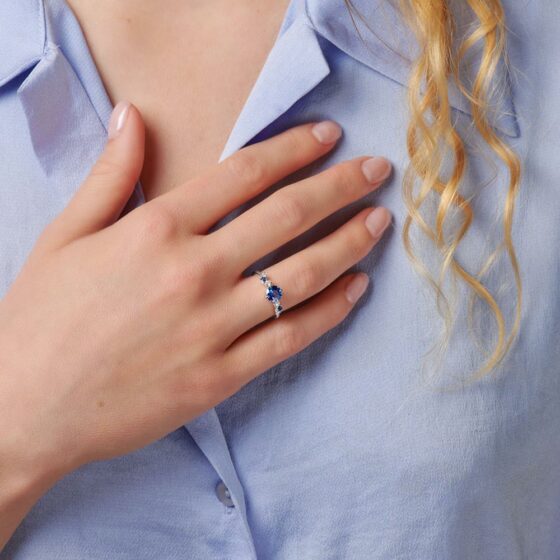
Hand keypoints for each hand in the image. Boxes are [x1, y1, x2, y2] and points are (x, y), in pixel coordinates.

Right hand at [0, 102, 391, 487]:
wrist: (25, 407)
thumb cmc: (41, 319)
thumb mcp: (66, 235)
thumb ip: (110, 174)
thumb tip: (134, 115)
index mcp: (155, 230)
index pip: (244, 173)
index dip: (294, 148)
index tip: (329, 135)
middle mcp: (193, 272)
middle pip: (287, 216)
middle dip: (341, 186)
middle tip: (377, 171)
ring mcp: (212, 328)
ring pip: (302, 276)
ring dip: (349, 243)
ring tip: (380, 223)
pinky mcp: (221, 377)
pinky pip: (292, 338)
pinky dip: (331, 311)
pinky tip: (357, 289)